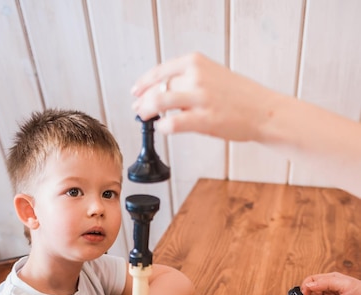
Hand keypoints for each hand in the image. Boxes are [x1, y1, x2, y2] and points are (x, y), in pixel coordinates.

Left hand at [131, 52, 275, 140]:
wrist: (263, 111)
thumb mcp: (212, 76)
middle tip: (138, 109)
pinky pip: (172, 124)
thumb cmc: (239, 97)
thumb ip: (188, 81)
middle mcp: (196, 76)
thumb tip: (163, 93)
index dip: (143, 83)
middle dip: (142, 100)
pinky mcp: (204, 119)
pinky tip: (163, 128)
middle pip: (157, 88)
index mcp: (196, 62)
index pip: (160, 71)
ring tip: (144, 118)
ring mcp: (200, 98)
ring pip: (159, 102)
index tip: (136, 91)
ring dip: (147, 112)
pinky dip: (163, 127)